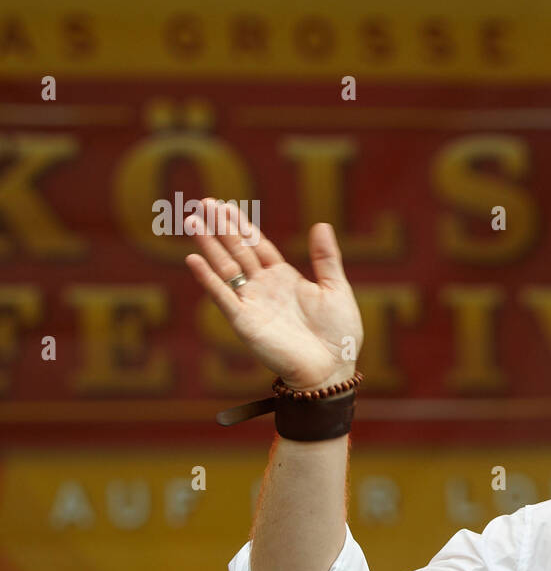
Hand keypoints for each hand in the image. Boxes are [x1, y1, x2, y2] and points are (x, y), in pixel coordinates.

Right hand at [183, 198, 363, 389]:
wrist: (333, 368)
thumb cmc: (339, 333)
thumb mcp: (335, 288)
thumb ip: (326, 258)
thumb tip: (321, 224)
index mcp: (284, 278)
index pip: (256, 245)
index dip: (241, 225)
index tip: (224, 205)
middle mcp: (264, 288)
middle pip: (237, 251)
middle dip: (221, 228)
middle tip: (203, 203)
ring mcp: (252, 303)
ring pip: (225, 268)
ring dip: (209, 245)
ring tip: (192, 220)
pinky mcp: (245, 322)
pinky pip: (223, 297)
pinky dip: (208, 279)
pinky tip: (193, 259)